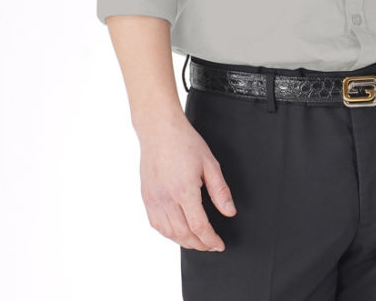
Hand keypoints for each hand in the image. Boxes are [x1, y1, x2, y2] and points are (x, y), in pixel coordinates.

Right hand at [137, 112, 236, 251]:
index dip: (211, 240)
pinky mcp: (146, 197)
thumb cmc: (185, 142)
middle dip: (200, 245)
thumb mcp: (210, 163)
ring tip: (197, 242)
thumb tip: (229, 212)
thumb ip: (220, 191)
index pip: (199, 227)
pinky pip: (156, 224)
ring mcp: (154, 199)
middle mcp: (166, 198)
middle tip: (211, 245)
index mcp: (184, 190)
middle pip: (183, 234)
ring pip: (168, 233)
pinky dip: (168, 234)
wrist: (159, 129)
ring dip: (184, 242)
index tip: (219, 244)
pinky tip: (177, 232)